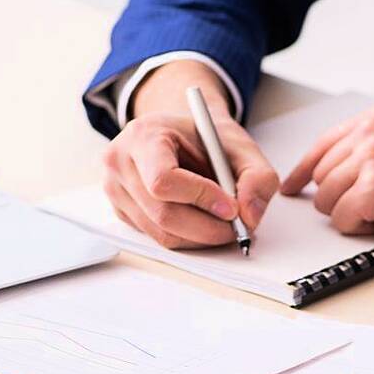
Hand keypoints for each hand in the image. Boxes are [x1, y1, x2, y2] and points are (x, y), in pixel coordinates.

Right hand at [102, 61, 278, 248]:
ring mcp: (116, 190)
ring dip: (200, 237)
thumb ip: (257, 176)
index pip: (163, 179)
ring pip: (161, 233)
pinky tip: (202, 221)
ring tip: (224, 224)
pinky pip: (157, 238)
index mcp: (143, 135)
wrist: (181, 136)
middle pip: (163, 214)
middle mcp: (120, 162)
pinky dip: (186, 238)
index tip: (231, 208)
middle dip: (208, 228)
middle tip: (238, 227)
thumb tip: (250, 216)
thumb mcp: (241, 145)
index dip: (200, 198)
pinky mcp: (121, 212)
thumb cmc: (205, 139)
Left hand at [280, 103, 373, 269]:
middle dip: (343, 199)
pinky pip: (342, 219)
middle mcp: (372, 130)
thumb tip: (334, 171)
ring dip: (354, 214)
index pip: (322, 145)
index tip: (292, 187)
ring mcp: (372, 157)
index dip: (304, 172)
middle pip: (321, 177)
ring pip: (327, 200)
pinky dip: (362, 229)